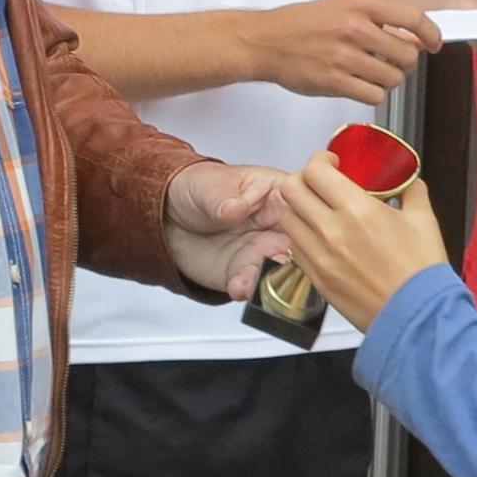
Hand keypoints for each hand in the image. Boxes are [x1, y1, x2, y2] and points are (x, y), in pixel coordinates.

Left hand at [164, 160, 291, 300]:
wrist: (170, 219)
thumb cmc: (198, 190)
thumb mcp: (208, 185)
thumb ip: (223, 198)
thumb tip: (235, 207)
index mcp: (280, 195)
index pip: (304, 208)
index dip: (306, 220)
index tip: (296, 230)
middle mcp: (279, 228)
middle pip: (302, 245)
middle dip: (295, 257)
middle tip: (278, 260)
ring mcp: (266, 254)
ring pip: (283, 271)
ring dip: (274, 279)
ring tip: (254, 279)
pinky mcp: (248, 275)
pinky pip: (256, 288)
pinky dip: (250, 290)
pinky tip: (238, 286)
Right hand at [253, 0, 443, 103]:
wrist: (267, 41)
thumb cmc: (303, 24)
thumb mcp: (343, 6)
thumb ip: (378, 19)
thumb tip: (413, 39)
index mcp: (361, 5)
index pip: (413, 18)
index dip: (431, 34)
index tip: (434, 43)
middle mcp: (355, 28)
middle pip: (407, 55)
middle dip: (405, 64)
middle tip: (392, 63)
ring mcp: (345, 56)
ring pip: (393, 78)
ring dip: (388, 81)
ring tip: (372, 74)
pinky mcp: (334, 81)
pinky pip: (374, 95)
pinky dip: (372, 93)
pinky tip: (360, 85)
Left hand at [279, 137, 453, 329]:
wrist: (416, 318)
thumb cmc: (421, 273)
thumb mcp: (424, 221)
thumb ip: (412, 192)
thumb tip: (408, 182)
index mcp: (357, 209)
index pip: (315, 171)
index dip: (319, 160)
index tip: (330, 163)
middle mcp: (331, 231)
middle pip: (290, 190)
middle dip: (303, 180)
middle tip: (319, 184)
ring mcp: (319, 257)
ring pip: (287, 219)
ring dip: (299, 209)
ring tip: (317, 211)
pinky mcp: (316, 279)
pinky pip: (295, 249)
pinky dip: (302, 238)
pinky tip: (321, 238)